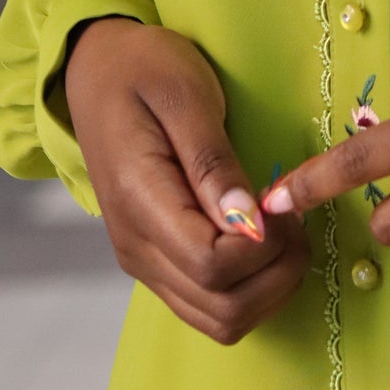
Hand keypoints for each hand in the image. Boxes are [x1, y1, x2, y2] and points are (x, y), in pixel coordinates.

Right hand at [63, 19, 310, 344]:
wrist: (95, 71)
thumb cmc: (144, 69)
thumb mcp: (185, 94)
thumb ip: (213, 162)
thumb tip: (248, 220)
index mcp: (139, 202)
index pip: (211, 265)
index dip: (262, 246)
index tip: (282, 201)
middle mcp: (137, 248)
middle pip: (221, 309)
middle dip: (277, 273)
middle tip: (294, 215)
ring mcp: (143, 261)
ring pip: (218, 320)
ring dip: (267, 287)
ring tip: (282, 227)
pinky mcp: (154, 261)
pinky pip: (207, 303)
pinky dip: (247, 286)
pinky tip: (262, 239)